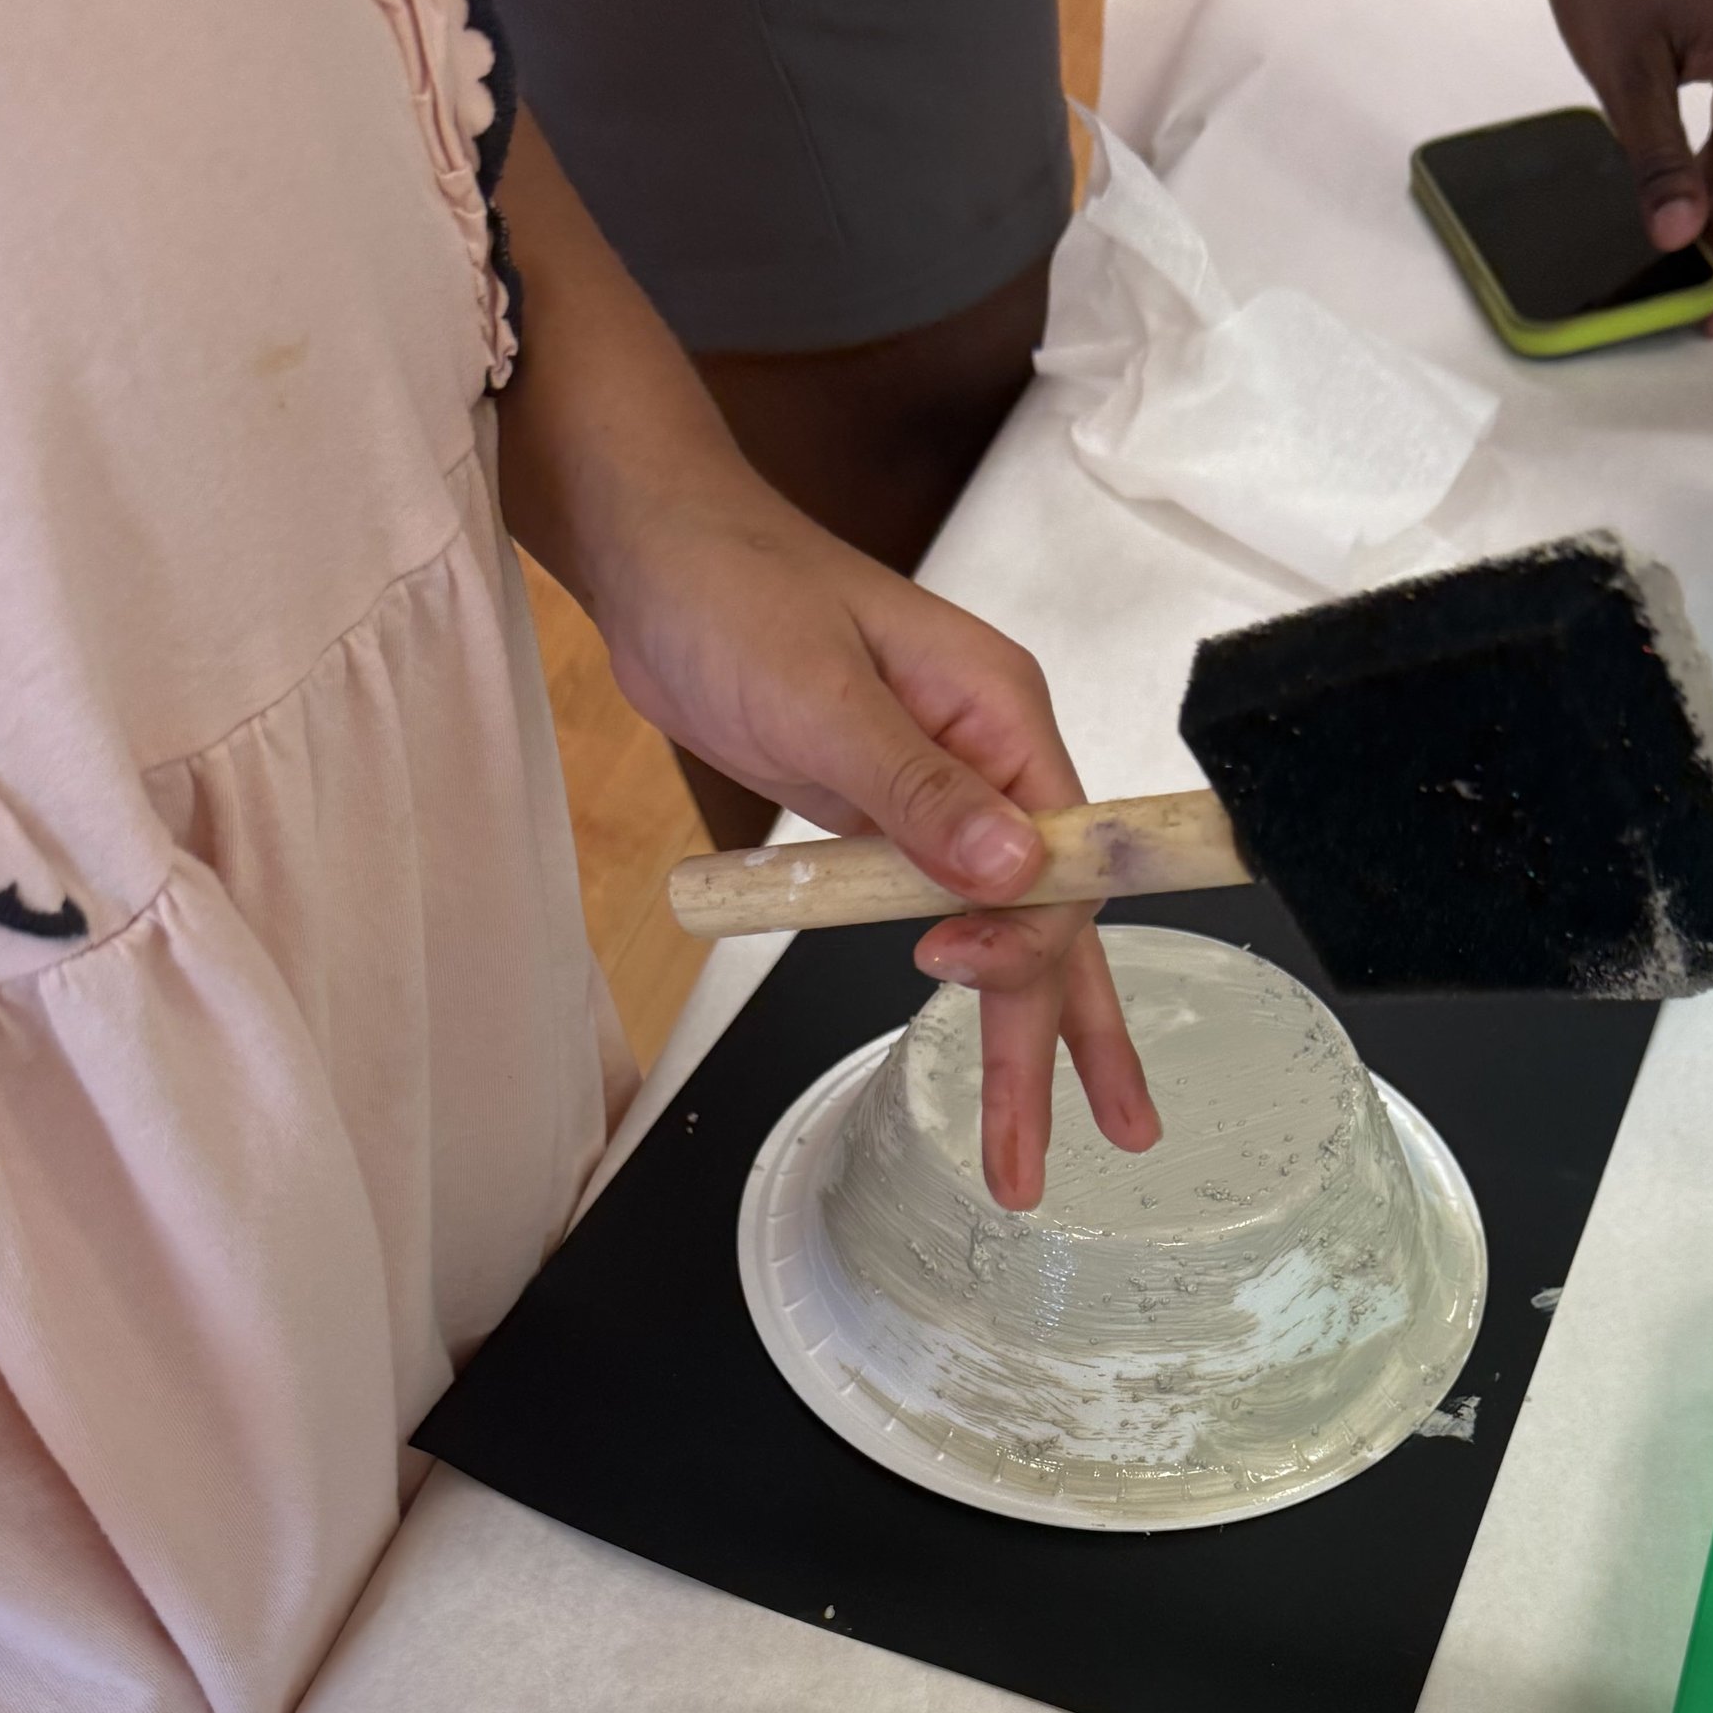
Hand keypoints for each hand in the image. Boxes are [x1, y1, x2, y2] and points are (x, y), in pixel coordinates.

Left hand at [493, 116, 1156, 1210]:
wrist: (653, 550)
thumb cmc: (732, 593)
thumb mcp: (820, 696)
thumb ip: (916, 792)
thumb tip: (1014, 877)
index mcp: (1002, 716)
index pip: (1059, 858)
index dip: (1026, 936)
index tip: (949, 969)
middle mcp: (994, 759)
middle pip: (1050, 919)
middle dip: (1051, 1041)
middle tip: (1036, 1162)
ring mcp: (943, 791)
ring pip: (1002, 929)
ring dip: (1012, 1037)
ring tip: (1022, 1150)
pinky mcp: (888, 812)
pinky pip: (942, 910)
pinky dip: (959, 978)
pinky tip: (972, 1039)